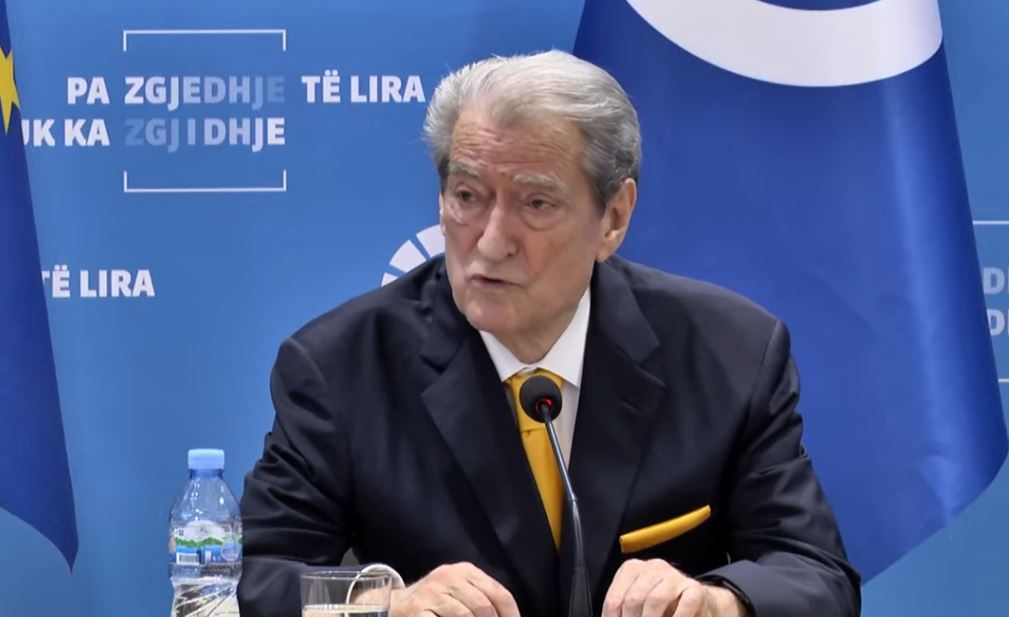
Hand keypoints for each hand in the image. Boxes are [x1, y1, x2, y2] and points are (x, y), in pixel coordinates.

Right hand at [389, 562, 520, 616]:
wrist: (394, 607)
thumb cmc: (434, 603)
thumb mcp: (459, 592)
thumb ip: (482, 600)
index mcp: (464, 571)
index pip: (499, 592)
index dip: (511, 615)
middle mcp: (448, 577)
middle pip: (484, 606)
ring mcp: (432, 593)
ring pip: (466, 616)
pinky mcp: (419, 610)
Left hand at [602, 559, 745, 616]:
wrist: (697, 604)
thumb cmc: (661, 609)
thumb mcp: (638, 608)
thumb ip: (624, 613)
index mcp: (632, 569)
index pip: (614, 599)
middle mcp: (652, 567)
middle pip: (633, 599)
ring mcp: (674, 575)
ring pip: (656, 599)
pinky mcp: (695, 588)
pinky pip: (685, 604)